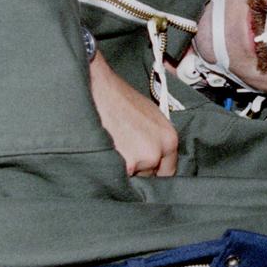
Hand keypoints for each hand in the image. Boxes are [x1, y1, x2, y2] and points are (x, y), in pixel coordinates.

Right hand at [88, 51, 178, 176]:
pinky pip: (118, 179)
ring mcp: (142, 159)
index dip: (154, 172)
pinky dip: (110, 171)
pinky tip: (103, 155)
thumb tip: (152, 160)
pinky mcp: (124, 164)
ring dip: (123, 172)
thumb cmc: (119, 98)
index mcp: (169, 138)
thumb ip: (155, 140)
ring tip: (111, 152)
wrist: (97, 88)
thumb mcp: (150, 116)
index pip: (168, 170)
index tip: (146, 173)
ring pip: (133, 179)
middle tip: (122, 157)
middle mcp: (158, 150)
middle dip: (137, 171)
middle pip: (150, 176)